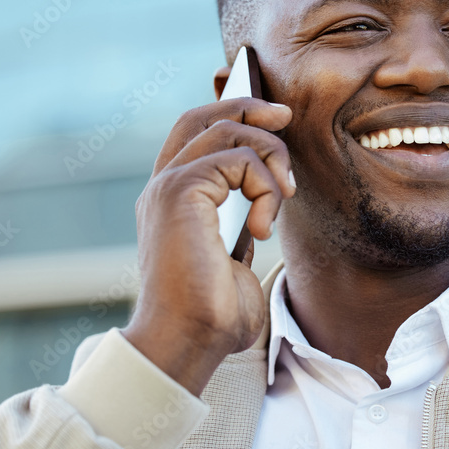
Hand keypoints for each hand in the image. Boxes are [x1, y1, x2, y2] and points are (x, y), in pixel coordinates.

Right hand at [121, 98, 293, 395]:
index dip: (233, 114)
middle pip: (202, 117)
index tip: (274, 116)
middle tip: (285, 115)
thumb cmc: (212, 316)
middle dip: (248, 106)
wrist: (188, 341)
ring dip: (269, 155)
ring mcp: (168, 186)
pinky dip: (263, 187)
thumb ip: (241, 228)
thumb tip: (260, 209)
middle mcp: (163, 187)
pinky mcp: (180, 191)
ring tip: (282, 196)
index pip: (195, 135)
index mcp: (173, 201)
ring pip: (227, 132)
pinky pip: (237, 159)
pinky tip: (261, 227)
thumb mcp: (234, 262)